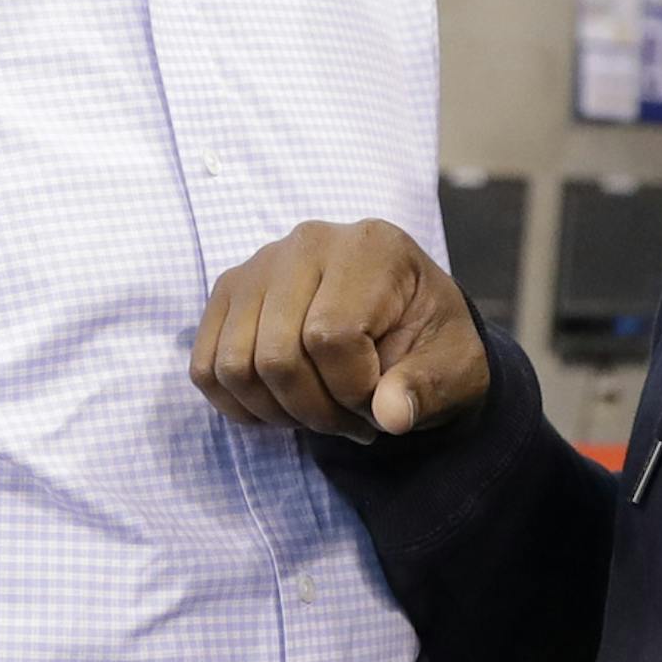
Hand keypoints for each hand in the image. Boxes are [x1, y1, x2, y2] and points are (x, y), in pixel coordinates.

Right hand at [191, 220, 487, 443]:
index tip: (382, 403)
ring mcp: (258, 264)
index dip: (353, 390)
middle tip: (352, 420)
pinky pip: (206, 367)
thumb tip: (390, 416)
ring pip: (234, 366)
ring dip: (279, 412)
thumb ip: (426, 389)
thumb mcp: (455, 368)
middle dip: (316, 410)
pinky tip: (286, 407)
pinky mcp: (228, 294)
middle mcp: (308, 242)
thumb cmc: (431, 343)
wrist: (406, 324)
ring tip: (323, 411)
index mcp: (371, 247)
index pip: (331, 336)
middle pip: (276, 356)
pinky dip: (241, 406)